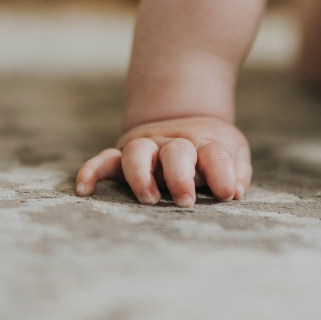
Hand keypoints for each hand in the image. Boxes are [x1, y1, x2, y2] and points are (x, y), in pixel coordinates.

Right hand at [76, 116, 251, 207]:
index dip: (222, 172)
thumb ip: (235, 172)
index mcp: (206, 144)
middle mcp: (174, 144)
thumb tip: (235, 191)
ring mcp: (147, 148)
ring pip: (138, 153)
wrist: (187, 118)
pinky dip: (92, 171)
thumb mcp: (233, 154)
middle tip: (186, 200)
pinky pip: (104, 160)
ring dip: (141, 175)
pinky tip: (84, 189)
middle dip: (179, 175)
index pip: (215, 154)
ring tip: (149, 199)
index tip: (227, 193)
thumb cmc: (212, 150)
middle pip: (176, 152)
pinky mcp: (123, 155)